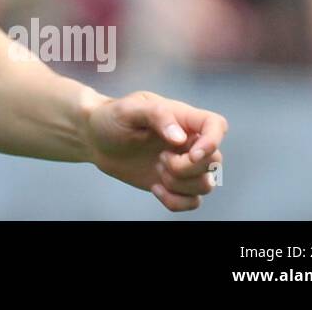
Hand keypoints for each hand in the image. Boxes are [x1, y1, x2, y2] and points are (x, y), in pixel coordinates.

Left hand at [83, 90, 227, 211]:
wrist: (95, 139)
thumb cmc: (111, 118)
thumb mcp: (128, 109)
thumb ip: (156, 115)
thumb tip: (180, 138)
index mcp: (182, 118)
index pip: (216, 125)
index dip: (212, 142)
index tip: (191, 153)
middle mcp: (188, 142)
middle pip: (214, 162)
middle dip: (187, 168)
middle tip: (159, 159)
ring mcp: (183, 164)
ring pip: (206, 185)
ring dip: (180, 184)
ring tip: (157, 170)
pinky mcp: (175, 184)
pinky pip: (193, 202)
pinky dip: (176, 202)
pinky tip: (155, 188)